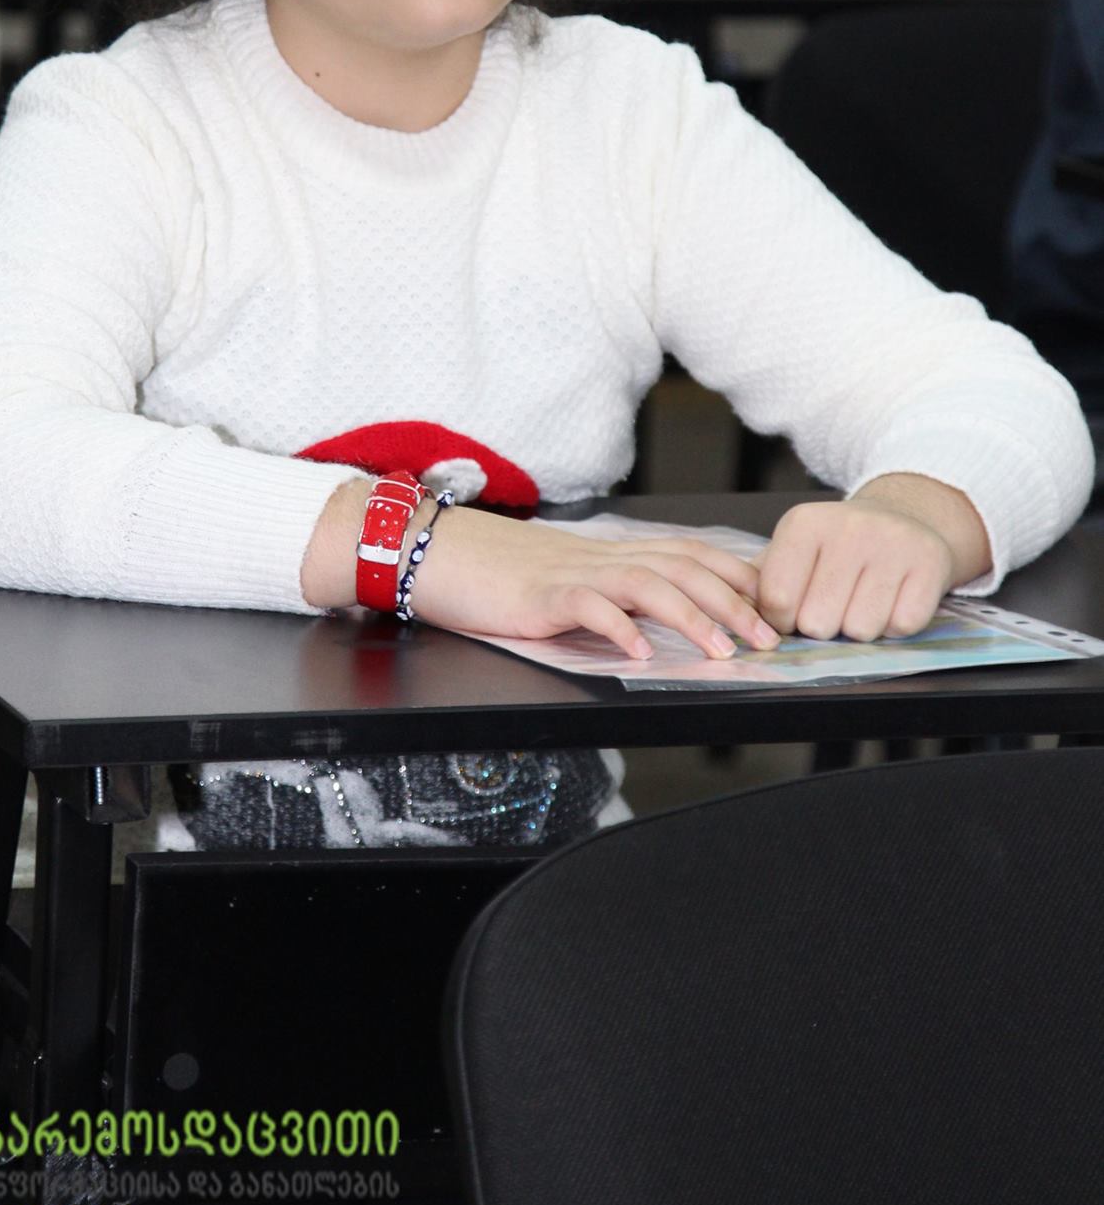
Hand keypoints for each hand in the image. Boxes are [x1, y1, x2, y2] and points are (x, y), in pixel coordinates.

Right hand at [302, 479, 778, 660]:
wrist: (432, 551)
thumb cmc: (493, 573)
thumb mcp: (563, 581)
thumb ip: (606, 594)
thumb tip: (648, 622)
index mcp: (608, 553)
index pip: (686, 553)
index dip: (734, 573)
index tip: (774, 601)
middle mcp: (599, 556)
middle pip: (682, 567)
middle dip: (733, 600)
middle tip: (768, 637)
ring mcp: (571, 573)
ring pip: (648, 583)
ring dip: (692, 616)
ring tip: (722, 650)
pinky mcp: (540, 594)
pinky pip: (587, 606)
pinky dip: (619, 628)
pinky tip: (641, 653)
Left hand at [755, 496, 957, 641]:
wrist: (903, 518)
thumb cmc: (838, 545)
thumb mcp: (793, 548)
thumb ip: (758, 581)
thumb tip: (731, 612)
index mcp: (804, 524)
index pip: (777, 600)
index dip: (783, 620)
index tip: (794, 612)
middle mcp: (848, 528)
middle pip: (818, 622)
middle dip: (823, 625)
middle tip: (834, 603)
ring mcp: (892, 544)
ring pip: (860, 630)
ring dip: (859, 627)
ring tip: (862, 598)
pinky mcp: (929, 564)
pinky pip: (901, 627)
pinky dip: (894, 625)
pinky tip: (891, 598)